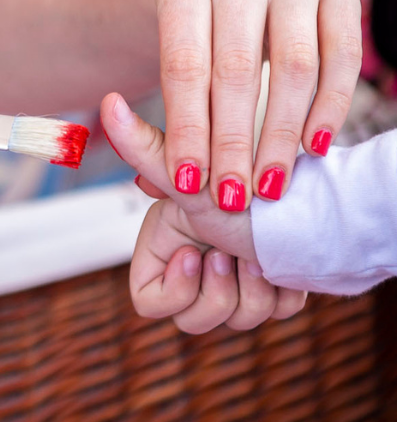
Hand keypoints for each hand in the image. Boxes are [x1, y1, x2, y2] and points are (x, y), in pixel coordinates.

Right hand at [102, 92, 307, 331]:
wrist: (314, 205)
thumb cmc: (249, 192)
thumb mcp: (191, 180)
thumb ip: (143, 147)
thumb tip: (108, 100)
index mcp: (168, 250)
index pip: (148, 302)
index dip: (173, 290)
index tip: (193, 256)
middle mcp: (197, 271)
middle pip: (193, 319)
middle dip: (220, 289)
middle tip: (232, 254)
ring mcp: (235, 285)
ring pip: (233, 322)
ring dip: (253, 290)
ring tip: (258, 255)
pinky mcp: (271, 295)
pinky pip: (269, 320)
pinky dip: (280, 295)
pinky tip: (280, 263)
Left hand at [155, 0, 359, 210]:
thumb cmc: (184, 33)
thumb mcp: (154, 54)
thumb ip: (148, 115)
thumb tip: (148, 180)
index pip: (184, 64)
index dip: (187, 129)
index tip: (188, 183)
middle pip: (238, 68)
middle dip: (233, 142)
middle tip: (233, 196)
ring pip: (295, 66)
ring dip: (282, 134)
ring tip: (269, 184)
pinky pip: (340, 56)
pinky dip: (328, 107)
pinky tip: (311, 147)